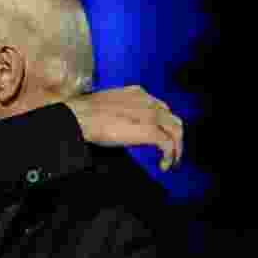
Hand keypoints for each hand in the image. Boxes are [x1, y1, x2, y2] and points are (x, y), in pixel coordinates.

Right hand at [65, 86, 182, 170]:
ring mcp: (151, 115)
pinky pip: (168, 144)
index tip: (158, 134)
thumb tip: (119, 124)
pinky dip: (170, 156)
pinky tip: (164, 165)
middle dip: (173, 135)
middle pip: (171, 118)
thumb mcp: (107, 106)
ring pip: (176, 130)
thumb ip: (121, 111)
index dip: (161, 123)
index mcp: (138, 93)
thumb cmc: (85, 113)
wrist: (81, 116)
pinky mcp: (150, 131)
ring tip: (171, 160)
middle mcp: (149, 101)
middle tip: (170, 150)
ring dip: (177, 146)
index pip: (159, 107)